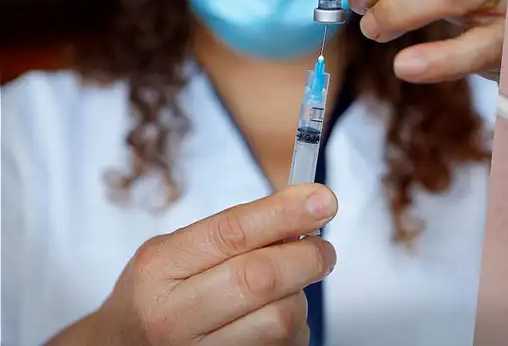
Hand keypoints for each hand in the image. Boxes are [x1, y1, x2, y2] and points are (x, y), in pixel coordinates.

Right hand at [78, 184, 337, 345]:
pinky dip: (293, 331)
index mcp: (159, 268)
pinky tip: (274, 321)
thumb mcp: (177, 253)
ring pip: (279, 320)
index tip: (324, 199)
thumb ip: (233, 232)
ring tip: (289, 292)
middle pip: (260, 278)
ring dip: (299, 300)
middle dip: (306, 257)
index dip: (284, 213)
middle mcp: (170, 316)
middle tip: (324, 251)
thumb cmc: (162, 295)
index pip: (231, 232)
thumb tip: (304, 208)